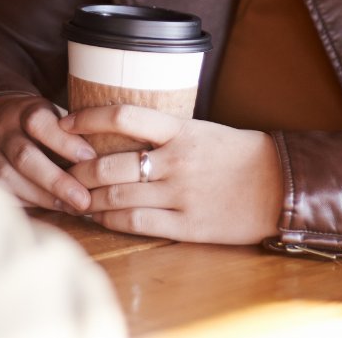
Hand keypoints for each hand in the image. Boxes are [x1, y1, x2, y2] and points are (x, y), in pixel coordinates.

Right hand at [0, 94, 97, 212]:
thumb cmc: (31, 125)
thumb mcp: (48, 115)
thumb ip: (71, 131)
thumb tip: (108, 157)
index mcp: (21, 110)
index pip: (38, 122)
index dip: (64, 141)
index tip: (90, 157)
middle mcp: (0, 130)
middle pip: (24, 156)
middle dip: (57, 181)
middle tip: (84, 199)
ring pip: (10, 178)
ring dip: (43, 197)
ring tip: (72, 208)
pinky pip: (3, 192)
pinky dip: (28, 203)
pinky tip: (51, 209)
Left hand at [60, 104, 282, 244]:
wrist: (280, 186)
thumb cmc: (238, 155)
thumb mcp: (202, 131)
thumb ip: (164, 132)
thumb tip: (121, 130)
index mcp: (181, 129)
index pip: (123, 115)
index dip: (87, 118)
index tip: (64, 123)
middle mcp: (178, 160)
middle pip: (110, 164)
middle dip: (77, 171)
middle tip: (60, 172)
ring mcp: (182, 194)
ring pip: (118, 197)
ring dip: (89, 199)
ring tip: (74, 199)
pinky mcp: (188, 225)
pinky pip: (138, 223)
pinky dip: (112, 221)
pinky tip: (101, 218)